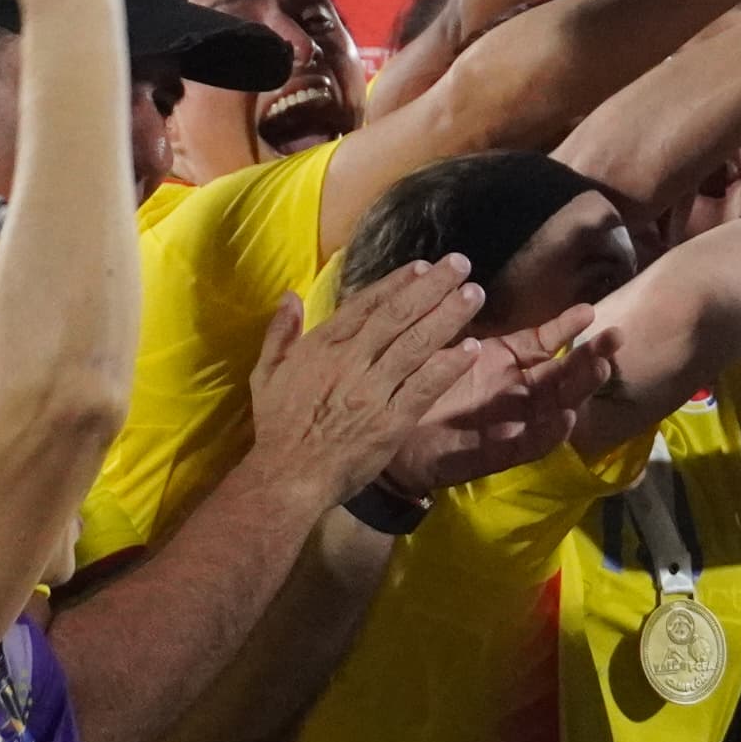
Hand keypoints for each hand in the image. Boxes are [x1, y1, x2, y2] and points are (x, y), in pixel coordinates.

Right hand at [250, 258, 490, 497]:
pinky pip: (424, 387)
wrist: (288, 476)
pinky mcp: (391, 421)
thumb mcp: (266, 373)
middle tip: (462, 265)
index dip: (398, 282)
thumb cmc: (278, 427)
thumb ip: (280, 332)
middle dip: (433, 287)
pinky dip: (448, 367)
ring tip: (474, 294)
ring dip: (448, 317)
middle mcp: (351, 360)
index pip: (367, 304)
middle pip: (398, 315)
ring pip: (416, 344)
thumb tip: (291, 295)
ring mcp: (373, 390)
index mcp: (323, 346)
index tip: (424, 266)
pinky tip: (471, 350)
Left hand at [388, 306, 608, 493]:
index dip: (566, 327)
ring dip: (580, 389)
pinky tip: (567, 418)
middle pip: (562, 375)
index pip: (545, 342)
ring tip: (600, 369)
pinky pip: (530, 444)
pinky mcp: (497, 454)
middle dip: (590, 357)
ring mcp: (511, 423)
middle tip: (614, 340)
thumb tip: (470, 287)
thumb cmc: (416, 387)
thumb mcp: (442, 349)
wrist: (387, 437)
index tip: (590, 311)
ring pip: (556, 406)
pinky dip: (550, 432)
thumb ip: (463, 326)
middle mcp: (515, 391)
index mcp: (505, 363)